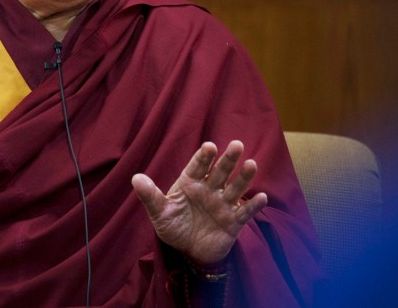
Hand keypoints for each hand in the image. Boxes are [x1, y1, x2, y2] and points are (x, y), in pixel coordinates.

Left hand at [132, 140, 267, 265]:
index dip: (203, 157)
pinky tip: (262, 197)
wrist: (188, 252)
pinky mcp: (233, 222)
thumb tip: (135, 178)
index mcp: (190, 183)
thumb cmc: (173, 227)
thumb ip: (150, 196)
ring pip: (235, 188)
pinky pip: (245, 212)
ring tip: (251, 165)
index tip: (209, 146)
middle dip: (228, 159)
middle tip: (236, 145)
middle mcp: (209, 189)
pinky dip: (253, 205)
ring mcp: (222, 204)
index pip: (198, 166)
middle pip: (219, 172)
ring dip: (243, 177)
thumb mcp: (159, 213)